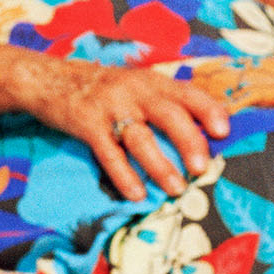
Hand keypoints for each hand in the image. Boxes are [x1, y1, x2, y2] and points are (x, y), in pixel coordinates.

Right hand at [19, 58, 231, 199]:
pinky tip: (137, 194)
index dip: (207, 110)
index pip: (187, 92)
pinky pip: (108, 152)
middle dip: (187, 140)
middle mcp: (133, 90)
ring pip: (139, 137)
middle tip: (201, 167)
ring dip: (159, 165)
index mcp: (151, 81)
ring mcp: (109, 106)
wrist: (50, 79)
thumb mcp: (136, 86)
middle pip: (167, 113)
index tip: (223, 131)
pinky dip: (124, 175)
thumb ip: (165, 103)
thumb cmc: (105, 90)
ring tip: (176, 189)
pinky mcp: (86, 123)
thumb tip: (203, 135)